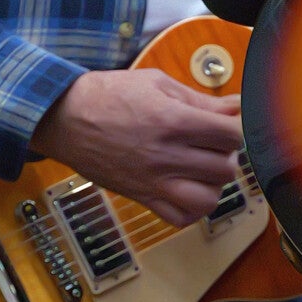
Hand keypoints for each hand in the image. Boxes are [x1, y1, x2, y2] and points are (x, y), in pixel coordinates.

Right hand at [31, 68, 241, 225]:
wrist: (64, 118)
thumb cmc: (108, 95)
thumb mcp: (157, 83)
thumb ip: (200, 99)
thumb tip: (236, 106)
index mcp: (173, 121)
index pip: (231, 136)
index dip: (235, 129)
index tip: (226, 126)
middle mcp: (166, 155)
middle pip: (225, 168)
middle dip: (225, 155)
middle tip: (211, 145)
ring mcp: (154, 181)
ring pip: (209, 199)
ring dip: (213, 184)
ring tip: (202, 169)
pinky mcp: (142, 197)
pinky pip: (181, 218)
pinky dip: (192, 210)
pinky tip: (188, 190)